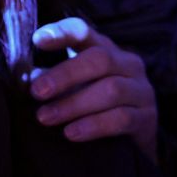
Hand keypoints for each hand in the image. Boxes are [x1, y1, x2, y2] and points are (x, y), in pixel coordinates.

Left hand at [30, 17, 157, 161]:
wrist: (134, 144)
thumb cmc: (97, 108)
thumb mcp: (76, 87)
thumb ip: (54, 80)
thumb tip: (29, 79)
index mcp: (107, 50)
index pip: (85, 32)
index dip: (62, 33)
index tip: (37, 40)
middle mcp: (128, 64)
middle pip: (100, 60)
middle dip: (65, 75)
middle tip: (37, 92)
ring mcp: (142, 90)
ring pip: (111, 90)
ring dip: (74, 104)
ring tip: (46, 117)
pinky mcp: (147, 118)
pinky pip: (121, 119)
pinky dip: (93, 126)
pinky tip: (71, 133)